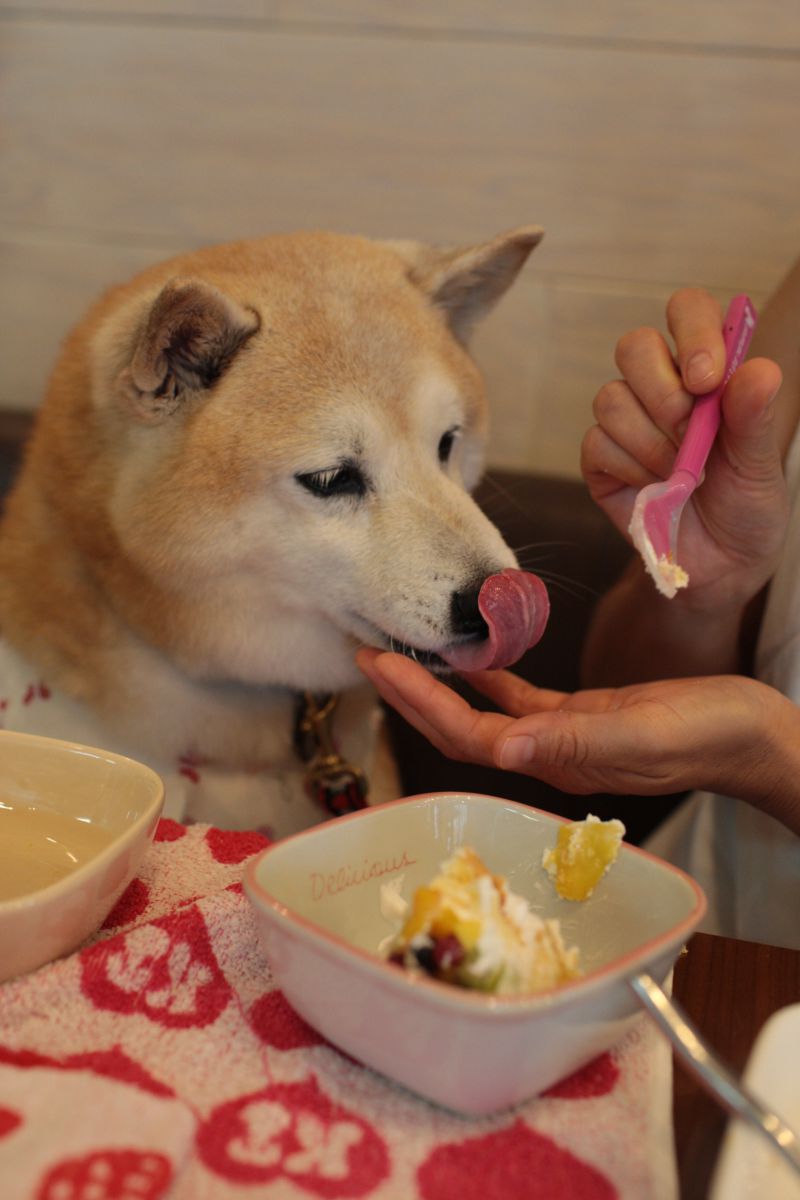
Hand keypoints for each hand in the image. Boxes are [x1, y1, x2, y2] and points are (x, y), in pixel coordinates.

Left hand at [357, 648, 799, 832]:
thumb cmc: (707, 735)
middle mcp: (548, 754)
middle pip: (462, 728)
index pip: (469, 736)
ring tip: (403, 651)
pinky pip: (521, 699)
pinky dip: (491, 678)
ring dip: (442, 686)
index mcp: (557, 761)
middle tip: (369, 653)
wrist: (751, 736)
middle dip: (413, 694)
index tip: (380, 665)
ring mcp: (562, 737)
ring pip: (484, 714)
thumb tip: (503, 747)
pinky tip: (473, 656)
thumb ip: (575, 741)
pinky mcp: (581, 717)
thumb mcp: (643, 732)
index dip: (420, 704)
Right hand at [582, 289, 786, 609]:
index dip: (692, 332)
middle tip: (690, 429)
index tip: (707, 378)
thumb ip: (756, 418)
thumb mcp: (763, 466)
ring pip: (611, 397)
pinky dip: (630, 469)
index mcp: (707, 371)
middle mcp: (662, 388)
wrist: (720, 568)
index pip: (688, 312)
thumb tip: (758, 371)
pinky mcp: (600, 461)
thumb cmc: (746, 507)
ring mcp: (627, 423)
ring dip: (650, 441)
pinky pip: (597, 443)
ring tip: (681, 474)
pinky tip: (654, 488)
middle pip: (634, 345)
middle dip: (662, 391)